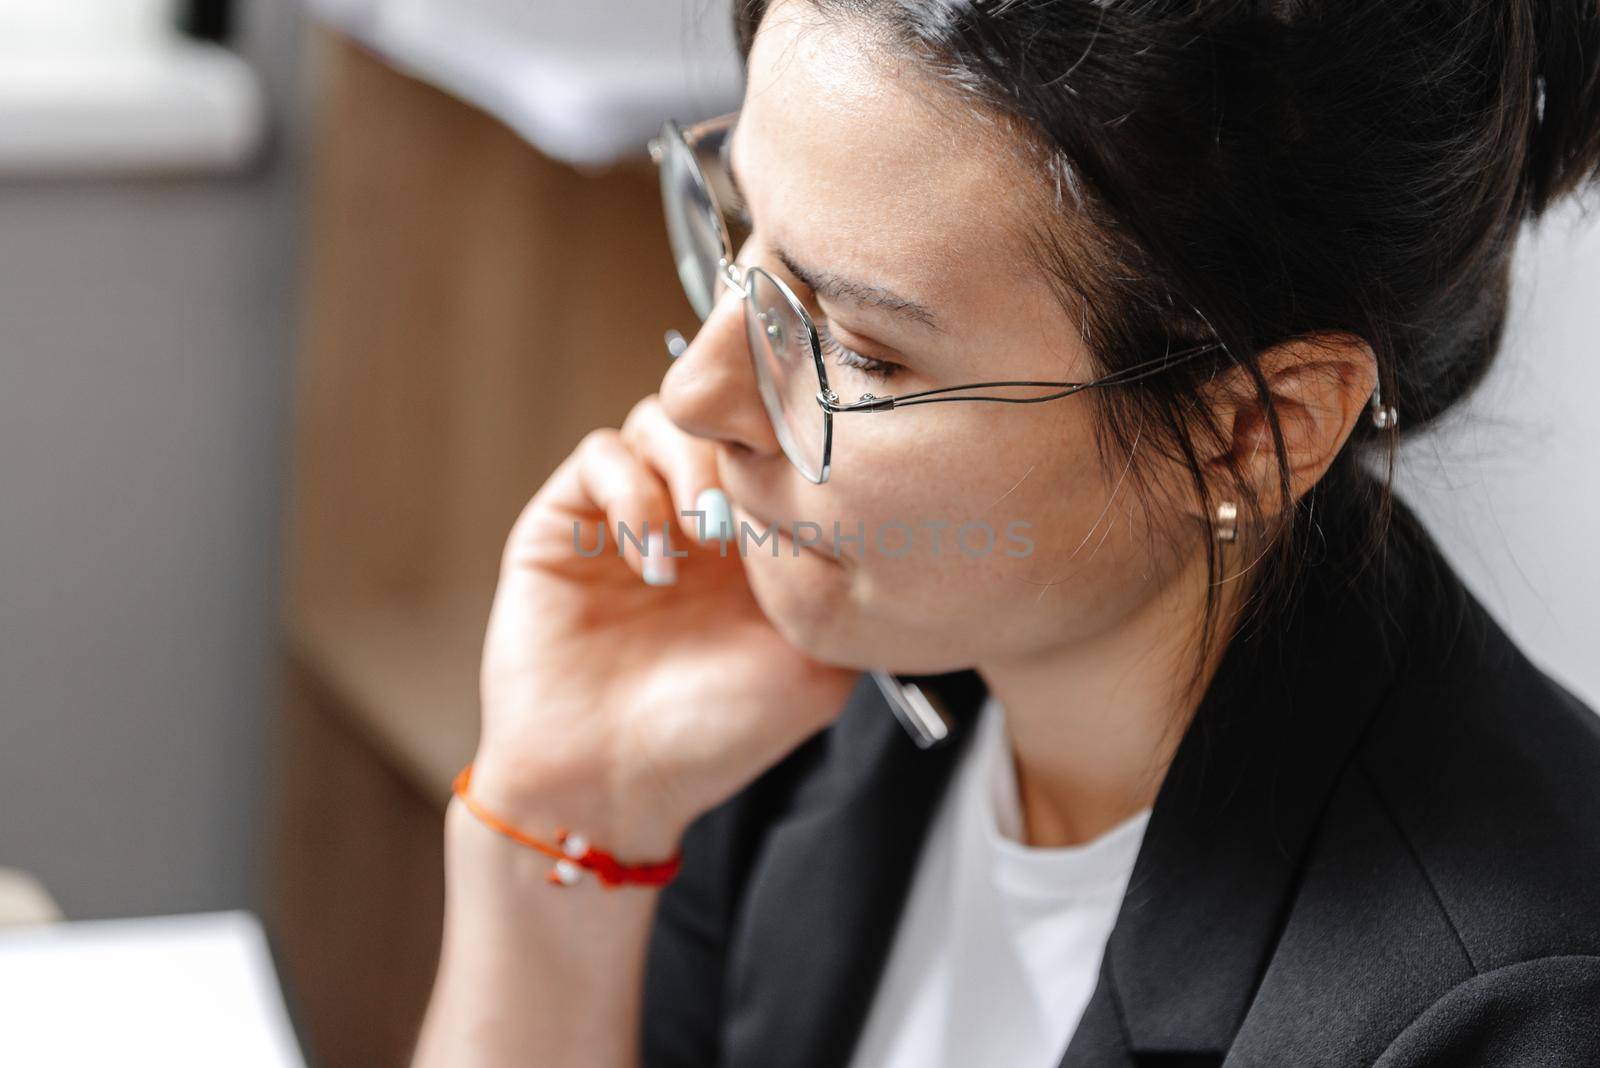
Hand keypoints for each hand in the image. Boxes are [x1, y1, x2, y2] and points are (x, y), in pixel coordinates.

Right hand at [469, 395, 858, 858]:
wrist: (609, 786)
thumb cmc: (715, 740)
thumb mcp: (816, 672)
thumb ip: (841, 594)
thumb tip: (866, 523)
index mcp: (754, 545)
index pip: (778, 449)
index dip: (795, 455)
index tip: (809, 499)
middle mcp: (692, 518)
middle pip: (723, 417)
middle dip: (745, 453)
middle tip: (750, 522)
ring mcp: (628, 515)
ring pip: (663, 420)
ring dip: (691, 466)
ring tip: (703, 540)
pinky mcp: (564, 521)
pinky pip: (600, 455)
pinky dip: (632, 491)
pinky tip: (652, 559)